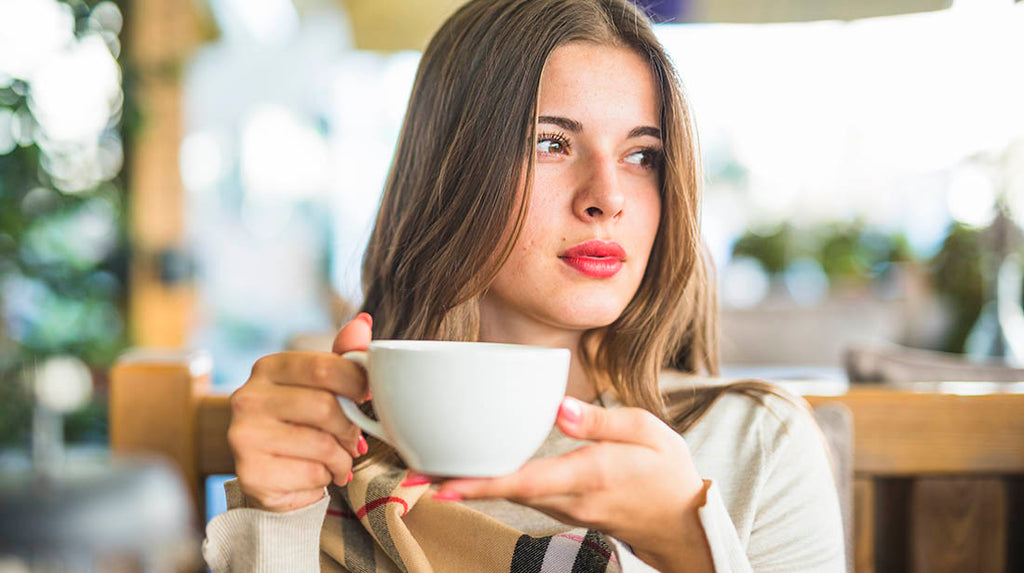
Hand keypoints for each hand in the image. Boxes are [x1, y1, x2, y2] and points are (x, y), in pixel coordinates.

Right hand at [227, 313, 372, 512]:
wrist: (271, 475)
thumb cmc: (302, 424)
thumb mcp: (321, 387)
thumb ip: (343, 357)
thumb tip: (363, 323)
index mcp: (268, 368)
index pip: (325, 367)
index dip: (358, 384)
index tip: (366, 396)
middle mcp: (248, 398)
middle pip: (326, 407)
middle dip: (350, 428)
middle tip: (354, 439)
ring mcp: (244, 436)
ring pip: (322, 445)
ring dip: (342, 458)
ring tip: (336, 460)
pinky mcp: (250, 474)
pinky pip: (312, 474)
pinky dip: (325, 478)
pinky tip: (315, 475)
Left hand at [433, 397, 712, 571]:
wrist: (682, 522)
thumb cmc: (666, 472)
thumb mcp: (647, 433)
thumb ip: (601, 422)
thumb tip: (559, 406)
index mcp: (587, 476)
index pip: (524, 481)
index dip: (480, 483)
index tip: (441, 485)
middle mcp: (567, 498)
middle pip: (503, 491)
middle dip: (457, 483)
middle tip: (410, 473)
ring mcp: (562, 508)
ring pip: (507, 495)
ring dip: (469, 485)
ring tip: (426, 468)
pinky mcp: (561, 508)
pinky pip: (520, 495)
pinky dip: (491, 484)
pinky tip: (470, 469)